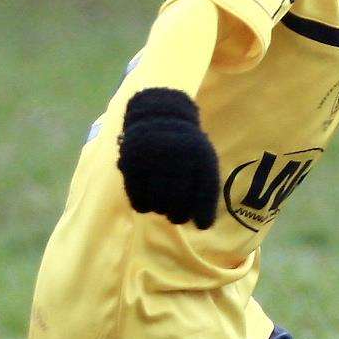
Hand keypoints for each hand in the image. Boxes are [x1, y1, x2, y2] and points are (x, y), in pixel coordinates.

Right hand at [117, 87, 219, 228]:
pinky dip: (142, 204)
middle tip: (176, 216)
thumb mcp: (203, 156)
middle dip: (179, 214)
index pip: (205, 192)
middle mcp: (178, 158)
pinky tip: (145, 204)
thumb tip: (202, 224)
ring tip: (161, 207)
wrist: (158, 113)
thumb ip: (204, 184)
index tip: (201, 226)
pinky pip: (137, 194)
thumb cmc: (185, 142)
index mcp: (200, 157)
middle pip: (179, 201)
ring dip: (160, 209)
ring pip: (158, 201)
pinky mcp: (133, 161)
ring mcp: (154, 160)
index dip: (204, 213)